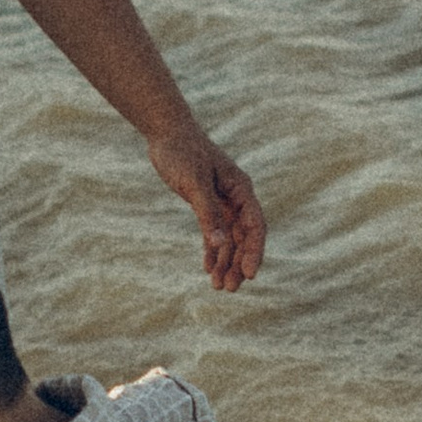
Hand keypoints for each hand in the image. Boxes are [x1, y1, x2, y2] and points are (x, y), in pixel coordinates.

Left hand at [147, 126, 264, 291]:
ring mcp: (223, 201)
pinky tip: (208, 268)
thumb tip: (219, 244)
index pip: (255, 226)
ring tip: (219, 286)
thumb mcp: (193, 184)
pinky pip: (215, 232)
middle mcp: (237, 197)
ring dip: (226, 262)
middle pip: (245, 237)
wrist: (166, 133)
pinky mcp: (208, 204)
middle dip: (239, 263)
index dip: (254, 252)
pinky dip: (213, 251)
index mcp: (241, 189)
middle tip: (230, 289)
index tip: (250, 275)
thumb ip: (207, 213)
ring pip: (230, 238)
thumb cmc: (182, 152)